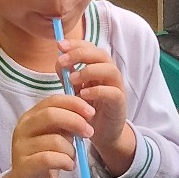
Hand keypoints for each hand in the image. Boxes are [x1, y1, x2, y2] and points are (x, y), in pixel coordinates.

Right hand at [0, 94, 94, 177]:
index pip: (52, 100)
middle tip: (89, 132)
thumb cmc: (45, 156)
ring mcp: (21, 146)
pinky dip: (65, 162)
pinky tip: (68, 166)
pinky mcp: (25, 165)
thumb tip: (87, 113)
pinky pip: (50, 159)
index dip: (74, 103)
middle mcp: (23, 128)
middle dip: (75, 122)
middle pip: (51, 115)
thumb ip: (66, 123)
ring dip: (71, 149)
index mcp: (31, 116)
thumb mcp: (56, 135)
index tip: (91, 112)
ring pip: (55, 140)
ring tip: (72, 157)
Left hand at [57, 40, 135, 177]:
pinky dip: (97, 91)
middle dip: (80, 54)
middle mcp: (109, 75)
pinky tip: (83, 94)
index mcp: (98, 68)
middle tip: (63, 60)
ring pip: (110, 70)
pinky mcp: (119, 104)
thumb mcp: (74, 90)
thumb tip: (59, 60)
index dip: (76, 43)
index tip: (60, 45)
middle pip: (101, 54)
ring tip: (72, 79)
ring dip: (89, 71)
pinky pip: (112, 92)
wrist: (101, 134)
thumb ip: (67, 75)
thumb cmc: (88, 109)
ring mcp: (116, 88)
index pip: (90, 48)